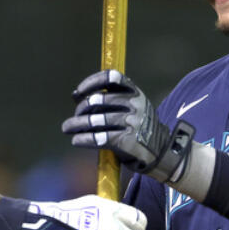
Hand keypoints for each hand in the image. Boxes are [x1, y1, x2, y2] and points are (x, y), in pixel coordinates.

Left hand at [63, 70, 192, 181]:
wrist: (161, 151)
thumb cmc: (139, 128)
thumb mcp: (132, 108)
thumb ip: (109, 100)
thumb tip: (76, 96)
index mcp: (135, 93)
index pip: (111, 78)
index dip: (91, 82)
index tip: (79, 92)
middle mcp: (134, 105)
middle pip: (98, 101)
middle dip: (81, 108)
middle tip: (75, 117)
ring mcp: (132, 123)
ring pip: (95, 120)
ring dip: (76, 124)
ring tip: (67, 128)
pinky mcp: (127, 141)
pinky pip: (99, 138)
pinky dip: (83, 139)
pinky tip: (76, 140)